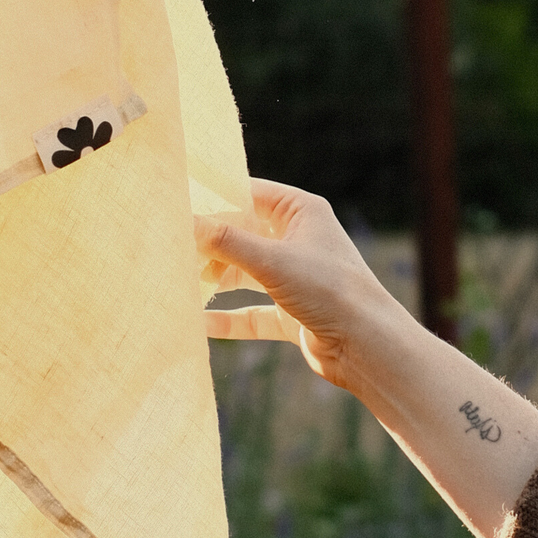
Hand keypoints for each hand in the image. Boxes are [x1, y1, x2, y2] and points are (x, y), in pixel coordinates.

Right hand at [195, 178, 407, 389]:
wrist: (366, 344)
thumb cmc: (329, 289)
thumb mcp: (271, 260)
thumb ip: (226, 242)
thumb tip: (186, 223)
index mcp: (301, 211)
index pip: (248, 193)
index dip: (214, 198)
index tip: (176, 204)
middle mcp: (298, 240)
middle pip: (242, 234)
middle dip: (209, 244)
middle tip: (171, 250)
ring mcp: (294, 277)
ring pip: (244, 273)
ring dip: (215, 279)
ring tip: (179, 285)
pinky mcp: (291, 312)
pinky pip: (251, 312)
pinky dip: (228, 317)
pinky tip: (199, 322)